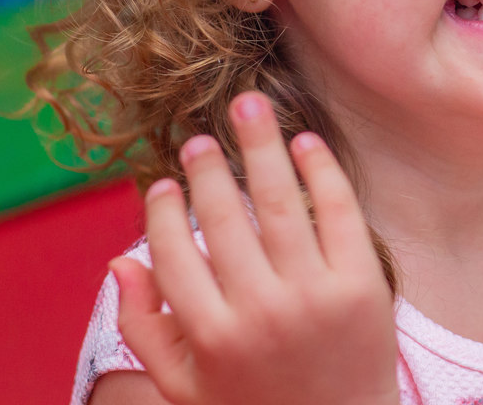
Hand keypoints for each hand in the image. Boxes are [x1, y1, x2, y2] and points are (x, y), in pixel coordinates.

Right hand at [111, 92, 398, 404]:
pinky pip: (339, 213)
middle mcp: (261, 312)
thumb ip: (145, 329)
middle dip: (208, 169)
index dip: (163, 213)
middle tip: (198, 137)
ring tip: (249, 106)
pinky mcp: (363, 285)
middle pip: (226, 219)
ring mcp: (316, 296)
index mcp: (212, 337)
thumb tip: (119, 261)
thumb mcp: (187, 387)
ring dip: (261, 146)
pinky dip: (320, 171)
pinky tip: (306, 142)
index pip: (175, 256)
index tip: (161, 184)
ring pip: (280, 204)